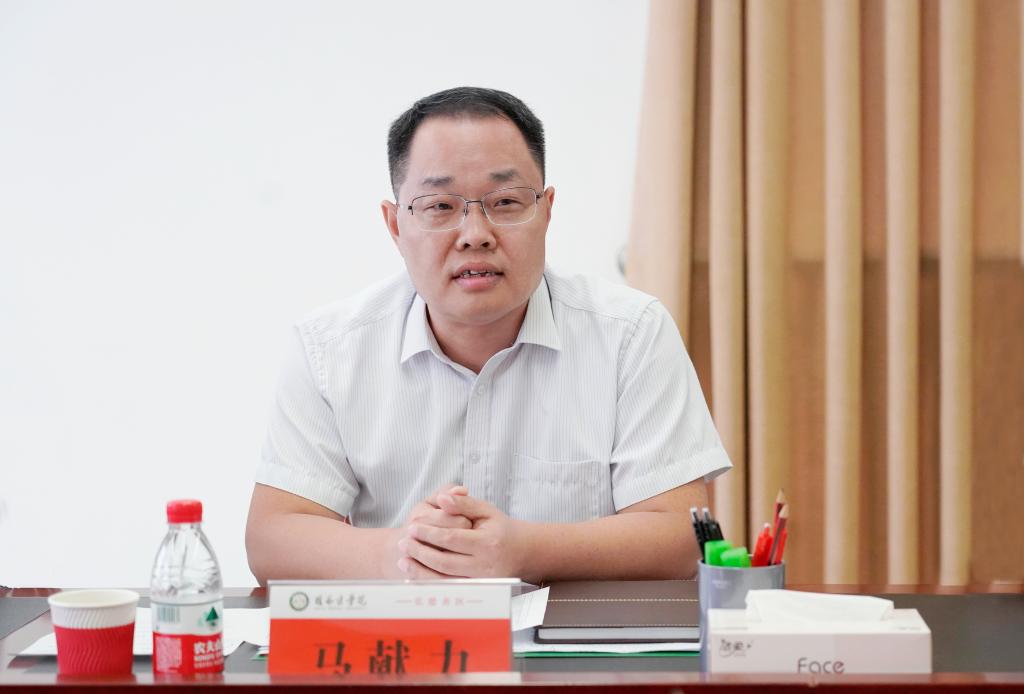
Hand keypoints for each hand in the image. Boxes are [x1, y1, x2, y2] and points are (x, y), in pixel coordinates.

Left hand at [397, 493, 529, 579]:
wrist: (520, 552)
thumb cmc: (499, 528)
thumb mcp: (485, 510)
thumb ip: (463, 503)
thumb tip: (442, 498)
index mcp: (488, 542)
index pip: (451, 538)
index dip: (429, 533)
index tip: (412, 527)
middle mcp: (486, 566)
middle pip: (444, 561)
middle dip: (420, 552)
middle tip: (403, 542)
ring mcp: (481, 583)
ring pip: (444, 580)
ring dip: (420, 570)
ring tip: (403, 559)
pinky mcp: (476, 592)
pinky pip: (448, 590)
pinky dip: (429, 583)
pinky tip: (415, 575)